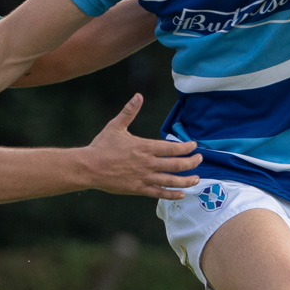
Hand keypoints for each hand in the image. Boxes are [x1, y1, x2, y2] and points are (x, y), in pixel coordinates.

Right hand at [83, 94, 200, 198]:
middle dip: (192, 162)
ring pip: (171, 180)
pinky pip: (159, 193)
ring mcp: (144, 177)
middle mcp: (148, 163)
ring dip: (187, 180)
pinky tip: (181, 194)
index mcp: (145, 147)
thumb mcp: (116, 126)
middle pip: (177, 164)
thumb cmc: (102, 146)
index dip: (186, 148)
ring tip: (197, 179)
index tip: (193, 146)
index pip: (172, 148)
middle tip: (199, 160)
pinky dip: (172, 194)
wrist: (89, 167)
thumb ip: (129, 112)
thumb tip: (138, 96)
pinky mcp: (139, 189)